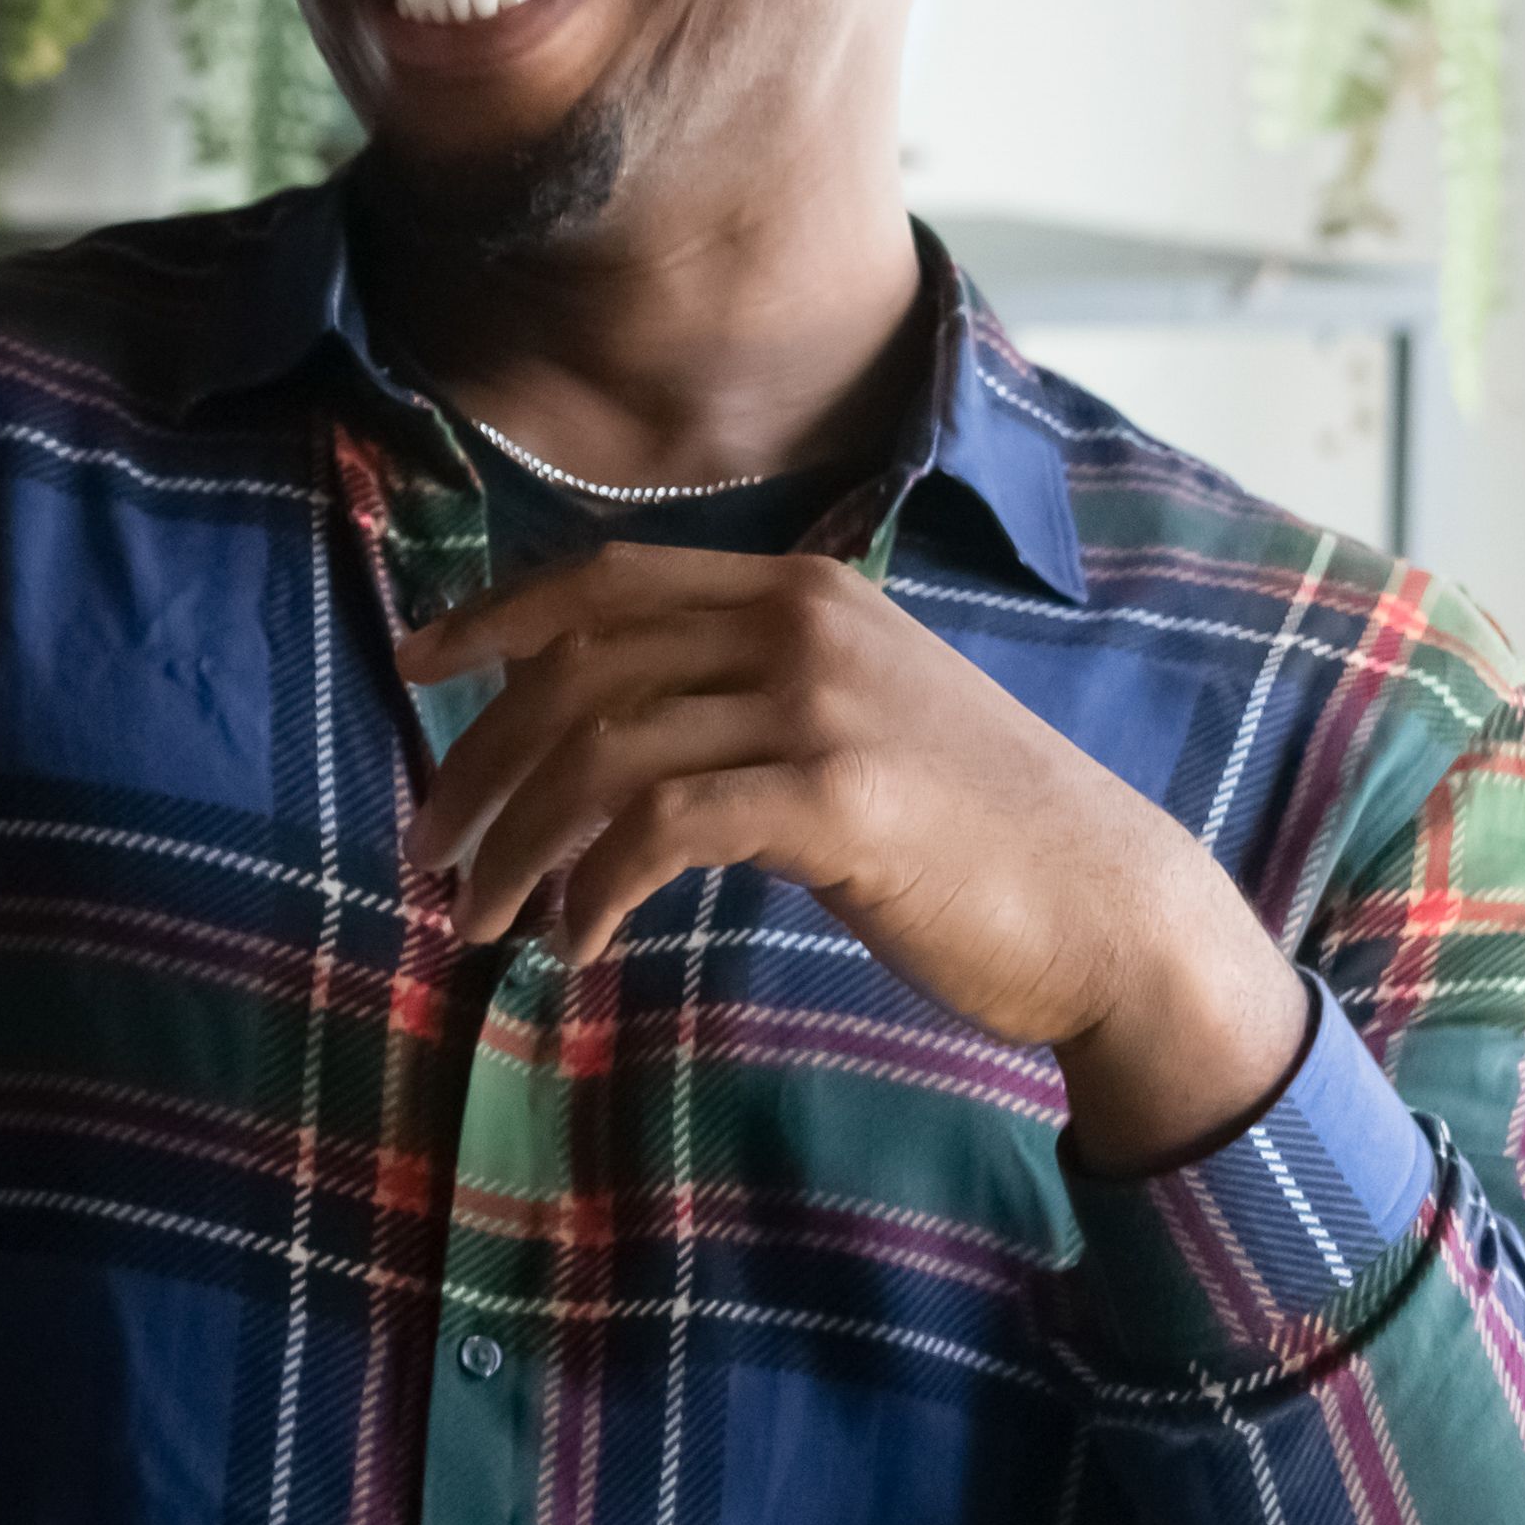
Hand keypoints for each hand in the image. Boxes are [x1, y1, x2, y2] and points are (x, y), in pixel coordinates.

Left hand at [402, 544, 1308, 1169]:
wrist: (1110, 908)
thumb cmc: (970, 832)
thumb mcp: (850, 721)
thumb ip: (737, 697)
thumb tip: (586, 730)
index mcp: (798, 592)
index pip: (604, 581)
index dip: (493, 621)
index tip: (414, 671)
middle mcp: (803, 626)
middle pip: (577, 674)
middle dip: (480, 767)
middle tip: (431, 852)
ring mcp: (823, 706)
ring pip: (601, 753)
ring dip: (517, 847)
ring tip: (479, 920)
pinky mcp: (837, 800)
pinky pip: (658, 829)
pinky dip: (592, 888)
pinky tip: (574, 942)